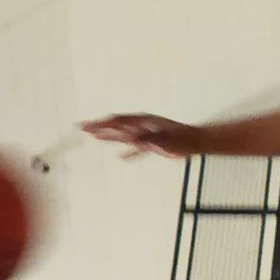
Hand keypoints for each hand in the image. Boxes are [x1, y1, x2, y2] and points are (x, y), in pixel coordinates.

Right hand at [82, 113, 204, 158]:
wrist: (197, 141)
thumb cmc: (181, 140)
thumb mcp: (164, 140)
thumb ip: (146, 139)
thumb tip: (130, 138)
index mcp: (143, 123)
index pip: (117, 122)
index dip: (100, 124)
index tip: (85, 127)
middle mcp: (142, 126)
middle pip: (117, 125)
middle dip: (99, 127)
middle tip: (82, 128)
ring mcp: (147, 134)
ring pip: (124, 134)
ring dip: (109, 136)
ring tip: (95, 137)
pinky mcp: (154, 144)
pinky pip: (137, 148)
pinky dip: (128, 152)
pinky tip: (120, 157)